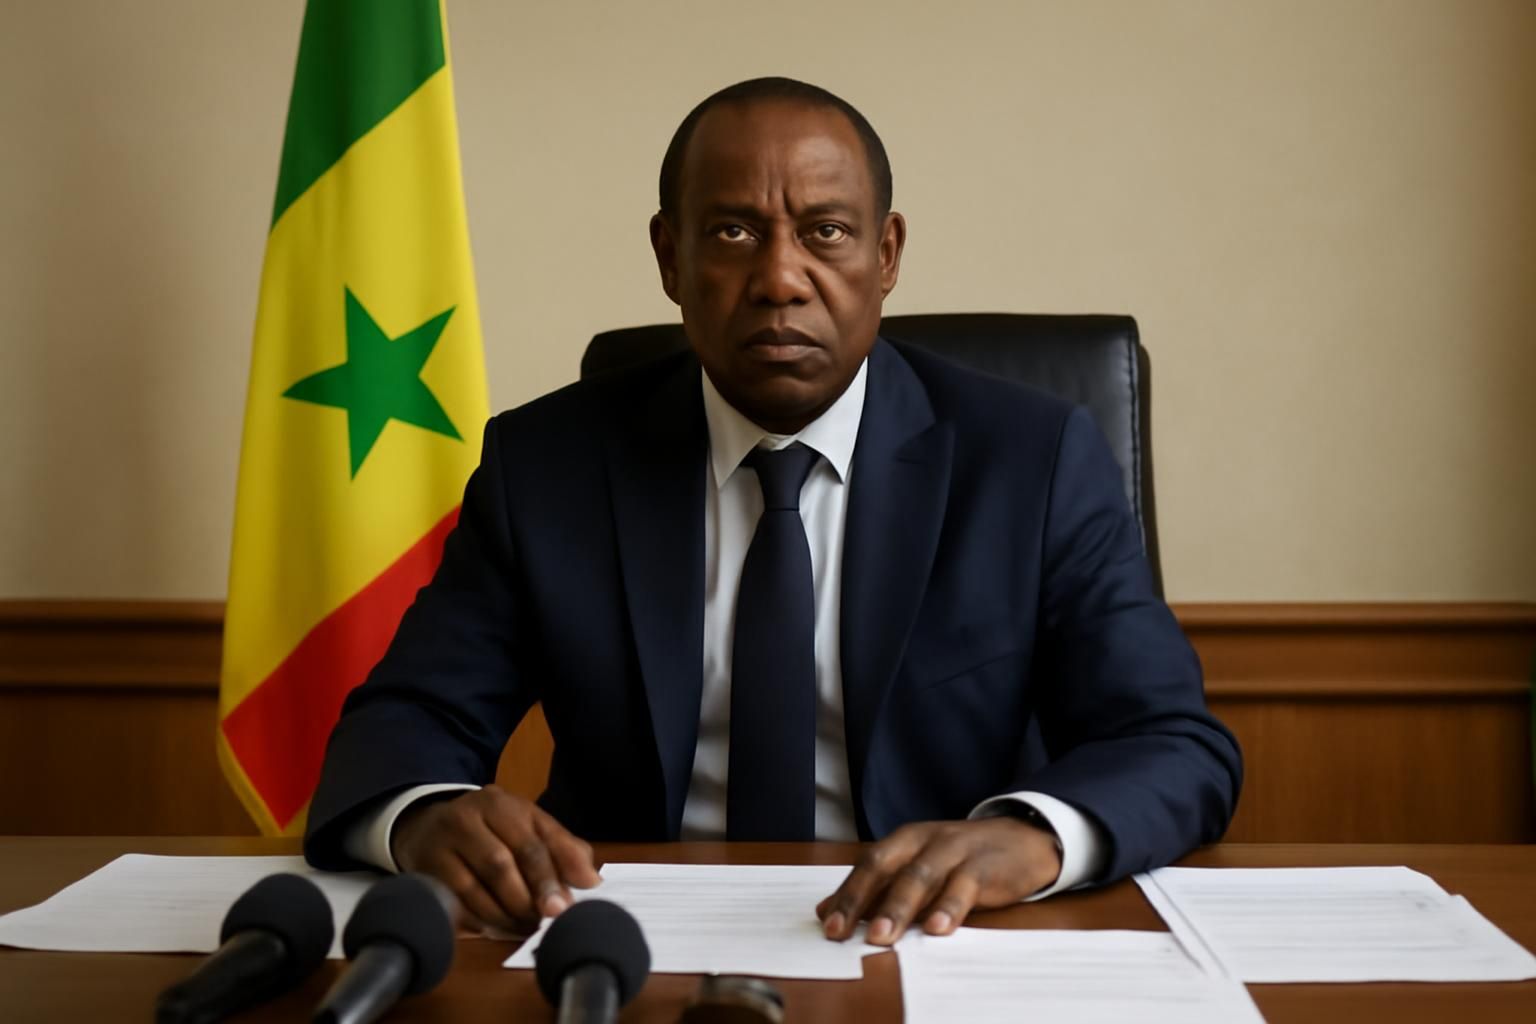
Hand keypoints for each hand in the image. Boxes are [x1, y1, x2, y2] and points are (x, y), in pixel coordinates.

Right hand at [391, 786, 600, 932]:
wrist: (427, 825)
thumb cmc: (491, 829)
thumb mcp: (528, 825)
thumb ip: (563, 848)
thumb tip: (590, 880)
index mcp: (501, 804)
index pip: (531, 842)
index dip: (550, 877)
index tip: (565, 907)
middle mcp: (467, 818)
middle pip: (501, 864)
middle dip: (527, 899)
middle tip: (544, 922)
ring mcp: (441, 844)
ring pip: (475, 888)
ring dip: (505, 916)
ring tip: (525, 928)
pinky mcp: (424, 870)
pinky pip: (454, 904)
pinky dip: (479, 921)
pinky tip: (496, 928)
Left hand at [816, 817, 1061, 944]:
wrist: (1024, 838)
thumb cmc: (963, 858)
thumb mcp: (920, 865)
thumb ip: (879, 887)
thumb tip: (827, 911)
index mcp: (904, 841)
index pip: (867, 865)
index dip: (845, 893)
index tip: (825, 923)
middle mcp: (924, 841)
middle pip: (884, 866)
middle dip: (860, 899)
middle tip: (840, 931)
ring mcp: (954, 851)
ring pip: (920, 876)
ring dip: (898, 907)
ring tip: (881, 936)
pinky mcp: (984, 867)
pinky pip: (963, 887)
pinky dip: (948, 907)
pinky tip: (937, 927)